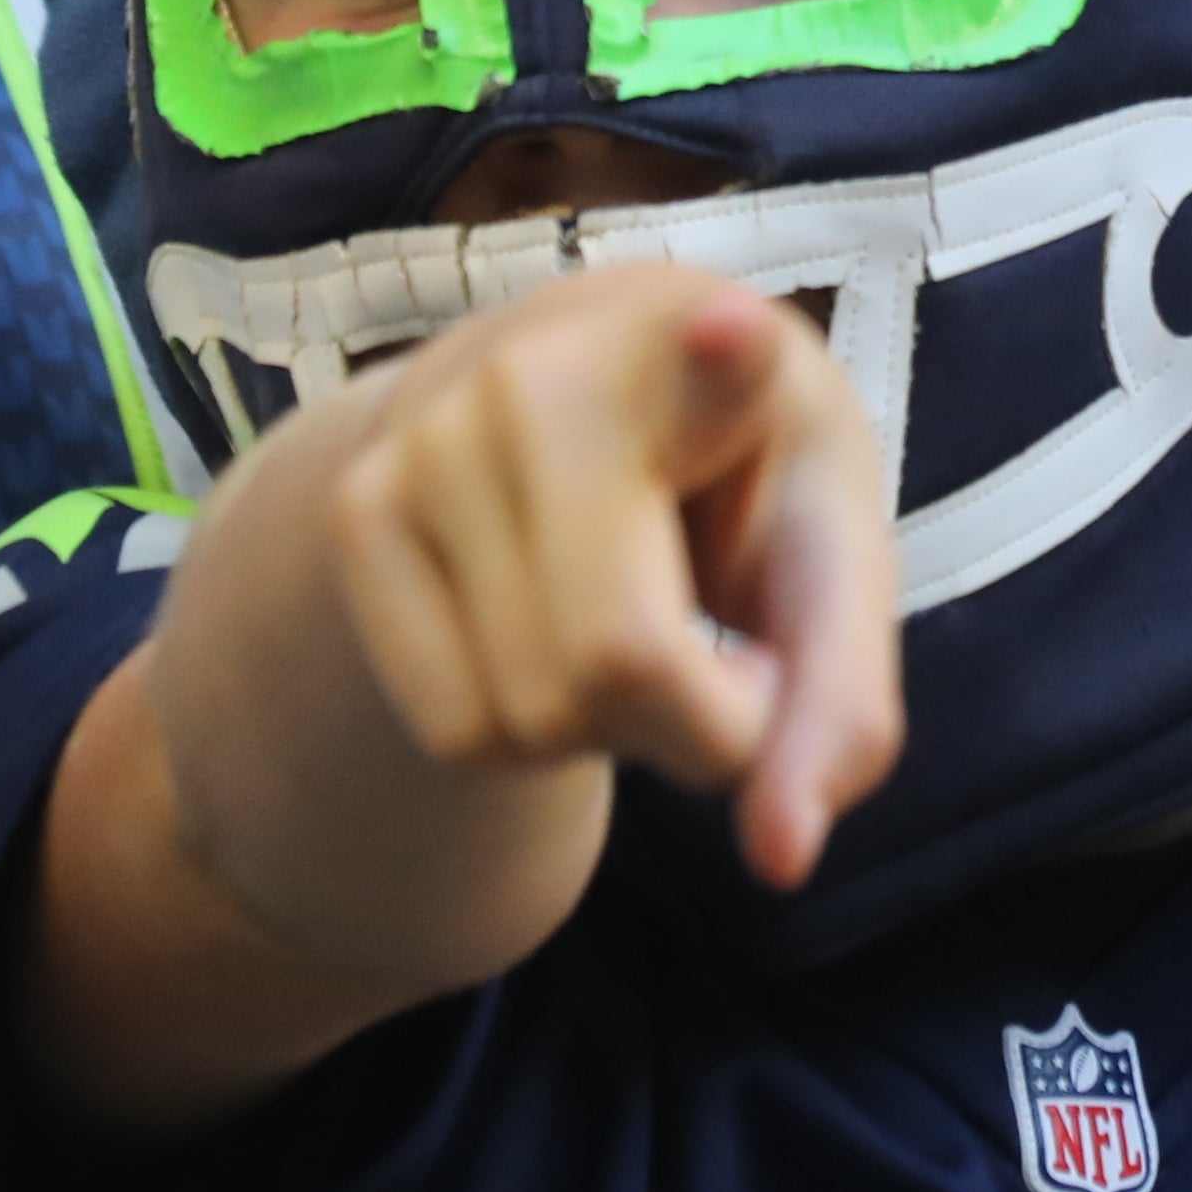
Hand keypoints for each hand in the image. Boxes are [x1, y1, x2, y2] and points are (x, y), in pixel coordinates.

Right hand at [37, 266, 900, 1134]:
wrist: (582, 386)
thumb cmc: (740, 478)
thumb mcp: (827, 563)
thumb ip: (838, 706)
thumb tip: (781, 858)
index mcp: (710, 351)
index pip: (720, 353)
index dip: (727, 353)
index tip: (737, 333)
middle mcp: (550, 372)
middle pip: (615, 666)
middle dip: (698, 727)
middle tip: (727, 662)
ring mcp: (430, 438)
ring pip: (521, 721)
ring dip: (606, 734)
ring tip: (633, 626)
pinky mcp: (354, 508)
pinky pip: (453, 731)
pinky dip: (525, 736)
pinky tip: (553, 638)